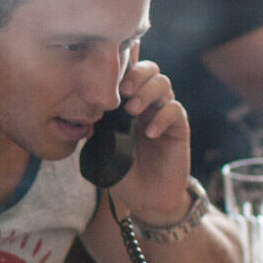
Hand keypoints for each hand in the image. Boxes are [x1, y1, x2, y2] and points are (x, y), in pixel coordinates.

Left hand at [112, 56, 192, 223]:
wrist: (147, 198)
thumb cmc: (124, 173)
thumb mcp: (103, 150)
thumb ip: (96, 130)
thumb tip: (84, 111)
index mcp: (128, 103)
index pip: (129, 73)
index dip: (124, 64)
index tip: (110, 73)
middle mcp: (148, 103)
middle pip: (150, 70)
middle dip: (136, 75)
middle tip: (123, 92)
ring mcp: (163, 113)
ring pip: (163, 83)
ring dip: (147, 92)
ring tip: (133, 111)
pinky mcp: (178, 127)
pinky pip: (175, 110)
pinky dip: (162, 117)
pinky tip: (150, 133)